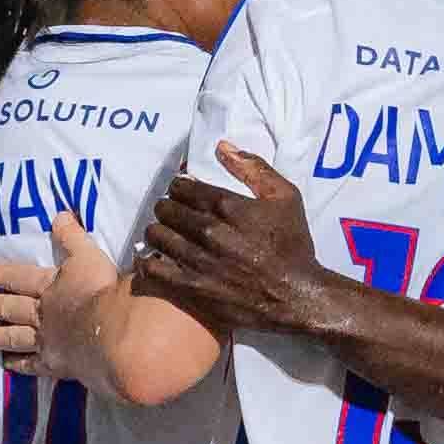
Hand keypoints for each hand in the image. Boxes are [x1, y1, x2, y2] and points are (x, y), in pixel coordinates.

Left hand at [0, 213, 125, 378]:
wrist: (110, 331)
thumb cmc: (100, 291)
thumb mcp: (88, 255)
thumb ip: (73, 236)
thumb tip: (60, 215)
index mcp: (48, 286)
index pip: (19, 277)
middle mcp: (41, 313)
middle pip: (7, 307)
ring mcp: (46, 341)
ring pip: (11, 336)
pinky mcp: (55, 364)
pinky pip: (31, 365)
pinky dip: (18, 363)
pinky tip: (6, 363)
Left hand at [129, 144, 330, 342]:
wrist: (296, 296)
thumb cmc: (292, 246)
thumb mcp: (285, 197)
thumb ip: (253, 168)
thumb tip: (221, 147)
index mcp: (226, 205)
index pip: (181, 186)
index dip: (179, 188)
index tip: (183, 194)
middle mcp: (208, 230)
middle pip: (165, 208)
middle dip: (167, 208)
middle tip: (173, 215)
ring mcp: (197, 260)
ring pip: (156, 235)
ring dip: (158, 232)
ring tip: (166, 236)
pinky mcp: (191, 287)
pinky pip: (153, 269)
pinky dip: (147, 262)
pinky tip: (153, 260)